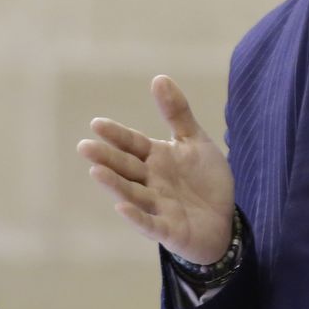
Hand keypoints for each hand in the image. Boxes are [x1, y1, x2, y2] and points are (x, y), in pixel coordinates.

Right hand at [78, 75, 235, 264]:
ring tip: (96, 171)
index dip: (117, 135)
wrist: (224, 220)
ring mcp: (158, 207)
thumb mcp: (194, 142)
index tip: (97, 124)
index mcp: (156, 159)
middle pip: (127, 168)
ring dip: (115, 184)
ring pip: (133, 194)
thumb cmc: (204, 181)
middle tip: (85, 147)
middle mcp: (151, 182)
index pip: (132, 144)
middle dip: (107, 158)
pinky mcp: (169, 231)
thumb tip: (159, 78)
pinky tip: (121, 207)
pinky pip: (151, 224)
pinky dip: (136, 217)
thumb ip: (177, 113)